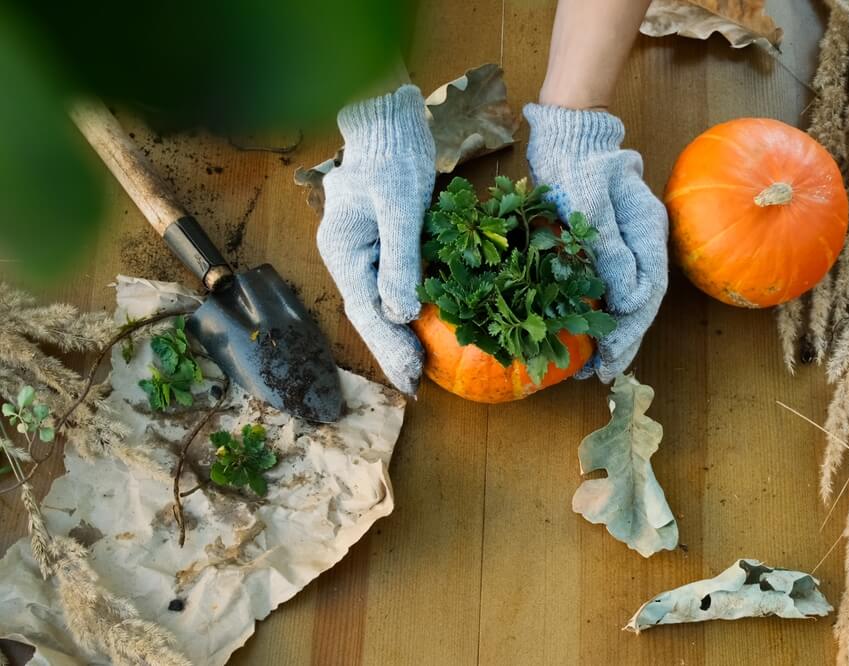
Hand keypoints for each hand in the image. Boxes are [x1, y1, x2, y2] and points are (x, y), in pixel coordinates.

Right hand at [317, 85, 435, 393]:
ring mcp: (362, 250)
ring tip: (419, 370)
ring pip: (378, 302)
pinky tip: (424, 329)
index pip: (366, 310)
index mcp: (342, 250)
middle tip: (416, 385)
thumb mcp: (400, 207)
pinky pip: (391, 284)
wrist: (391, 121)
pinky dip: (407, 310)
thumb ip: (399, 261)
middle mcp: (347, 255)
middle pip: (369, 312)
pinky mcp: (381, 243)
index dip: (389, 346)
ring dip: (399, 336)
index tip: (411, 376)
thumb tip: (402, 315)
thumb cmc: (394, 157)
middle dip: (392, 350)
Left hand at [524, 104, 667, 381]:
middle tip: (598, 377)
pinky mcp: (607, 242)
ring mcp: (627, 242)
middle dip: (621, 343)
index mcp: (648, 233)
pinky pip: (609, 285)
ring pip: (626, 298)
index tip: (607, 363)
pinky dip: (599, 312)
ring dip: (611, 334)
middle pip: (639, 303)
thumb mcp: (591, 205)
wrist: (567, 131)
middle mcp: (643, 241)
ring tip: (591, 366)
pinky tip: (582, 331)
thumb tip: (628, 301)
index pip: (646, 296)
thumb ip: (612, 252)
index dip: (628, 334)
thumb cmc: (576, 163)